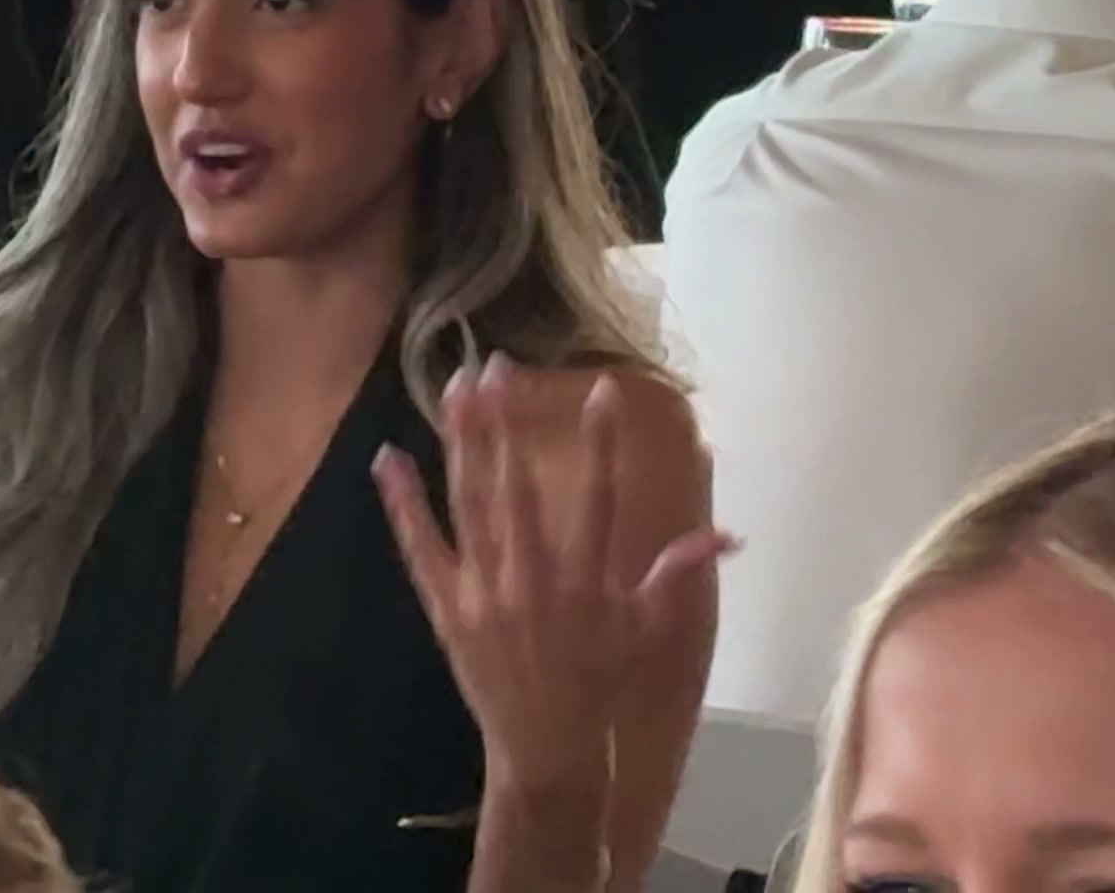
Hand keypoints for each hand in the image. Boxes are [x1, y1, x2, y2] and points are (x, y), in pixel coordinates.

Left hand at [374, 360, 729, 825]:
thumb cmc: (601, 684)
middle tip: (494, 365)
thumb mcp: (647, 631)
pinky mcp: (447, 608)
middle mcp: (534, 580)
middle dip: (505, 424)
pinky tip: (387, 458)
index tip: (598, 389)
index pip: (600, 499)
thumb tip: (727, 534)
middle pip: (516, 488)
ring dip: (460, 444)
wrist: (547, 749)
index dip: (601, 444)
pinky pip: (420, 548)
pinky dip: (402, 504)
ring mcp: (484, 592)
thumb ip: (677, 574)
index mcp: (588, 582)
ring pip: (469, 504)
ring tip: (454, 390)